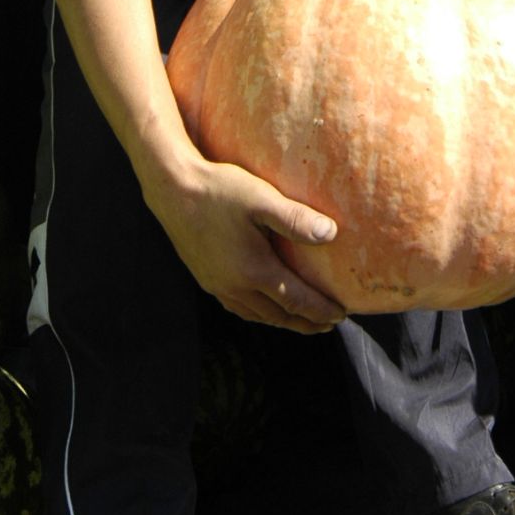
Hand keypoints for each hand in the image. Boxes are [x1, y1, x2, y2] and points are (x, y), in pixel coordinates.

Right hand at [145, 156, 345, 334]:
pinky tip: (262, 306)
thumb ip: (296, 219)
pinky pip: (237, 307)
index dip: (320, 310)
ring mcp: (217, 285)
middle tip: (328, 324)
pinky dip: (258, 313)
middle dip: (305, 323)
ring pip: (256, 315)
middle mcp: (235, 285)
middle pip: (277, 315)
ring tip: (301, 320)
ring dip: (282, 320)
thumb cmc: (220, 190)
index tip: (341, 315)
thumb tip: (331, 234)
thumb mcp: (261, 199)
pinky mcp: (205, 278)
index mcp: (254, 270)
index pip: (296, 300)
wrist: (173, 190)